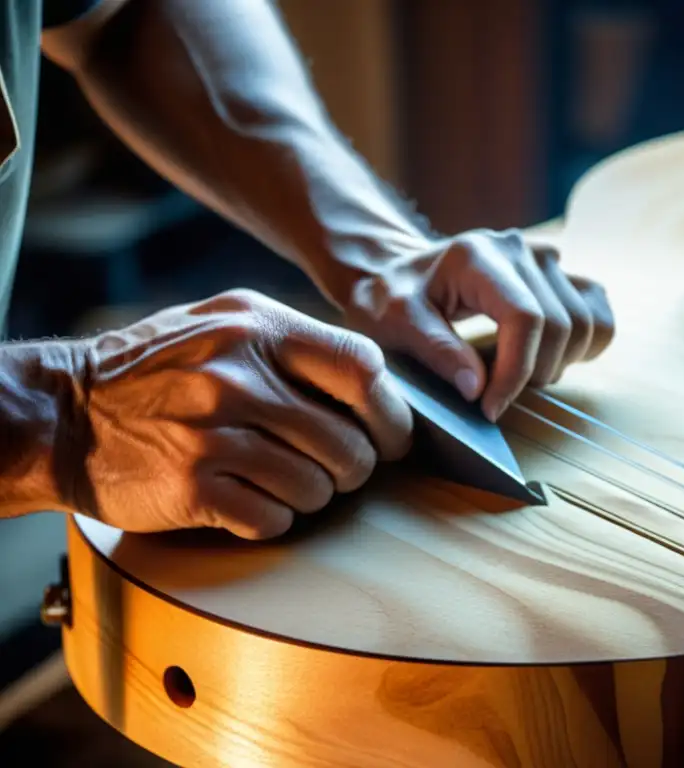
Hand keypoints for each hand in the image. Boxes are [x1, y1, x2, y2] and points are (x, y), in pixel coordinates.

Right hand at [70, 289, 412, 539]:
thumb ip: (293, 343)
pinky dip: (275, 520)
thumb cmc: (155, 370)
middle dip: (356, 468)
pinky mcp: (193, 487)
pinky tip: (251, 502)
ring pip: (316, 486)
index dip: (391, 413)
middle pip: (348, 441)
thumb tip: (373, 383)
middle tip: (339, 471)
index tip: (391, 438)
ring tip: (286, 483)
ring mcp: (214, 434)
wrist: (62, 413)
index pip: (362, 368)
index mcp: (256, 329)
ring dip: (314, 496)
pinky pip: (273, 519)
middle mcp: (238, 378)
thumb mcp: (222, 324)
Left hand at [334, 229, 614, 421]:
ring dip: (560, 363)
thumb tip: (477, 387)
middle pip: (561, 325)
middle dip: (532, 375)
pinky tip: (550, 357)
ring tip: (518, 376)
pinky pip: (597, 310)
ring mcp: (544, 257)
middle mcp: (519, 250)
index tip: (490, 408)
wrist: (397, 271)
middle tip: (495, 397)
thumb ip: (435, 351)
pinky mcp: (559, 271)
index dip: (516, 372)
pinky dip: (585, 343)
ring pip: (586, 322)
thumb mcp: (393, 323)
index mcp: (477, 256)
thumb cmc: (390, 298)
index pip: (525, 318)